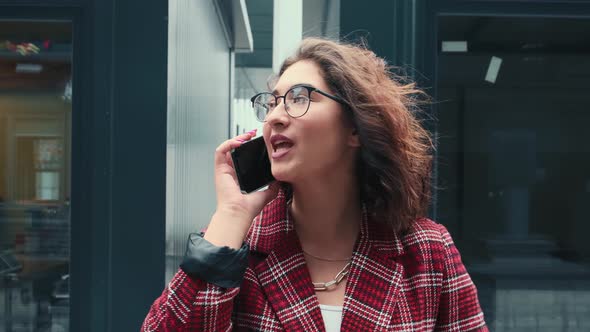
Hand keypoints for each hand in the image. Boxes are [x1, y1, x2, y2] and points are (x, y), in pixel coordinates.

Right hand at [209, 129, 278, 245]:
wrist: (240, 213)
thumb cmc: (248, 208)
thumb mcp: (267, 194)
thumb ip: (273, 186)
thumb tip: (280, 179)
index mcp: (240, 177)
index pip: (243, 158)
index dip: (249, 148)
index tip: (260, 143)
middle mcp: (231, 172)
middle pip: (235, 150)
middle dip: (243, 139)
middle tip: (254, 135)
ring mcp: (224, 170)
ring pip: (227, 148)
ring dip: (236, 139)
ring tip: (247, 136)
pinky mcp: (219, 169)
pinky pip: (220, 151)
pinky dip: (229, 144)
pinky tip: (239, 142)